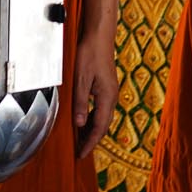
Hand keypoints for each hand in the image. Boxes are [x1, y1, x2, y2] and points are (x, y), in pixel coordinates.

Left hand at [70, 24, 116, 160]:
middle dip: (92, 140)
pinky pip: (101, 109)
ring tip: (80, 140)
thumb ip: (80, 103)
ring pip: (103, 118)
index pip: (99, 127)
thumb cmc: (89, 54)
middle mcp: (112, 97)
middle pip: (103, 125)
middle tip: (80, 152)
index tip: (81, 154)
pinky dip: (93, 119)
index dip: (90, 143)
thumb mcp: (80, 79)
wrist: (99, 37)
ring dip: (92, 130)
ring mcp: (111, 92)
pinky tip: (84, 121)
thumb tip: (79, 124)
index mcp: (107, 97)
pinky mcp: (107, 87)